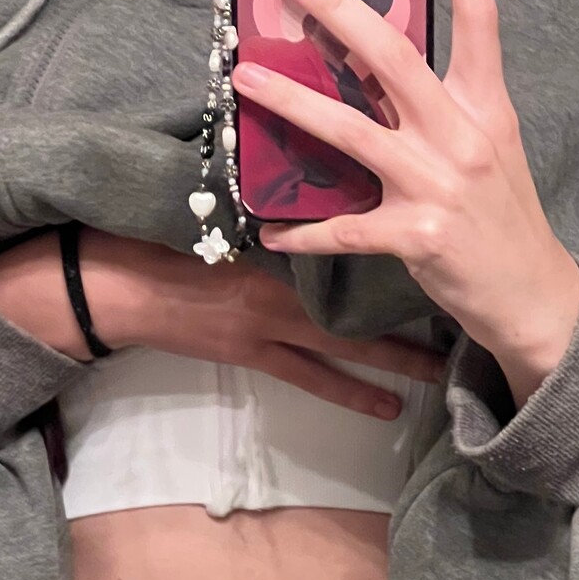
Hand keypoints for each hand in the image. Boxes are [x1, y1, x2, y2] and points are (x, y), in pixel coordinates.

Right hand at [73, 228, 448, 418]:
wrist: (111, 282)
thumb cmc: (156, 231)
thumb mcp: (214, 202)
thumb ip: (263, 193)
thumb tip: (307, 170)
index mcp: (274, 233)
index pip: (346, 224)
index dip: (395, 220)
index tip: (443, 220)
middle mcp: (283, 278)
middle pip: (363, 289)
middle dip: (414, 298)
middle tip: (467, 304)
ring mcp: (269, 322)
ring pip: (349, 341)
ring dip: (398, 356)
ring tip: (444, 370)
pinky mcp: (253, 354)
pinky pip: (313, 378)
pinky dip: (352, 391)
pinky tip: (388, 409)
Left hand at [230, 0, 578, 411]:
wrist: (531, 295)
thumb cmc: (502, 220)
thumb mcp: (489, 149)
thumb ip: (443, 108)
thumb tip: (379, 72)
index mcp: (486, 108)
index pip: (480, 18)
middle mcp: (462, 136)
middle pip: (394, 58)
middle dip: (338, 12)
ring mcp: (438, 186)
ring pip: (351, 133)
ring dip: (291, 103)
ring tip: (246, 78)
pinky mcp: (416, 237)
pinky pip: (344, 229)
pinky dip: (305, 231)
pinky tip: (273, 230)